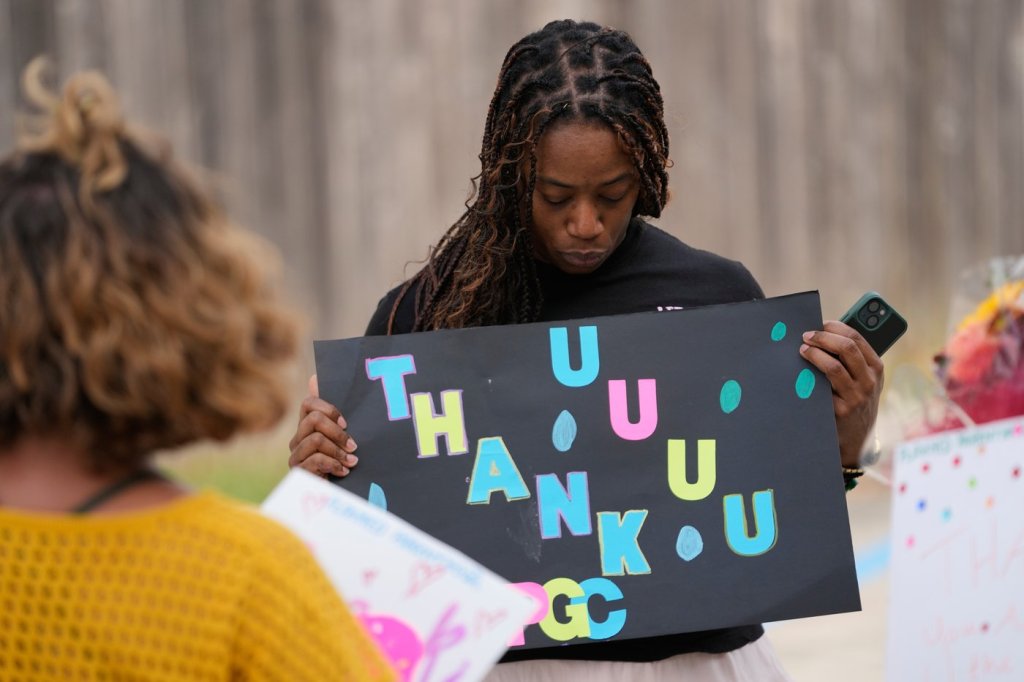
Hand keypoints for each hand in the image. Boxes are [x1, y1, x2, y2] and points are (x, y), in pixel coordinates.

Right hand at [288, 374, 359, 477]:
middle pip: (313, 420)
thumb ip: (334, 415)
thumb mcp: (342, 438)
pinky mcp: (298, 472)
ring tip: (351, 462)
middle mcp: (298, 440)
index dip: (328, 408)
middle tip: (353, 446)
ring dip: (338, 451)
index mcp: (307, 428)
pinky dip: (334, 464)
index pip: (308, 403)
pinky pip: (316, 459)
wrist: (334, 498)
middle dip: (337, 432)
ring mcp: (296, 456)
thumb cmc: (341, 464)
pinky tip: (343, 472)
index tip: (346, 423)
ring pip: (316, 439)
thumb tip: (314, 377)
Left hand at [799, 321, 883, 466]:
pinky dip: (809, 375)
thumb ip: (851, 359)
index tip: (820, 324)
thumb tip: (822, 333)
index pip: (857, 337)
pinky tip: (800, 372)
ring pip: (833, 366)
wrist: (857, 439)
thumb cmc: (855, 401)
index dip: (835, 327)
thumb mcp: (863, 379)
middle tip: (806, 336)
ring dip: (814, 354)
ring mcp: (856, 396)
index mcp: (876, 367)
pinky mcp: (842, 410)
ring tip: (802, 350)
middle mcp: (869, 380)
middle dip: (823, 337)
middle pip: (846, 347)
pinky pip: (822, 388)